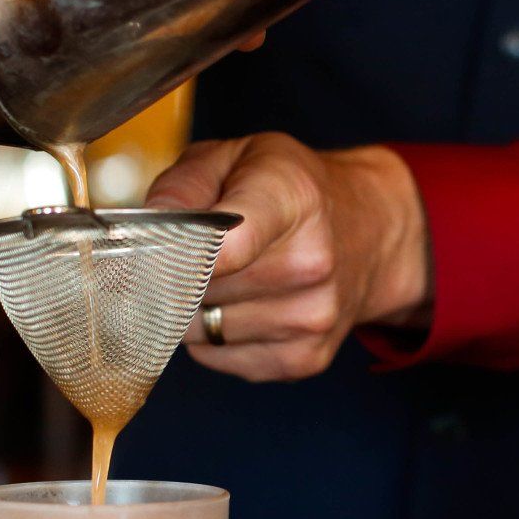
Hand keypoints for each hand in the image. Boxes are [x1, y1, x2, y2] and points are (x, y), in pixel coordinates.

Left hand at [145, 134, 432, 381]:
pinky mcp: (304, 359)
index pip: (227, 246)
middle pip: (197, 289)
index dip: (181, 255)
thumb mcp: (242, 158)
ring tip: (229, 277)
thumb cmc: (293, 193)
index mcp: (293, 198)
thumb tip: (147, 225)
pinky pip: (216, 357)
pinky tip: (243, 306)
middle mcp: (311, 262)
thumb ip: (187, 184)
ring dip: (195, 307)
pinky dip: (213, 337)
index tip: (160, 252)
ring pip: (199, 328)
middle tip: (198, 250)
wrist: (372, 232)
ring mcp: (312, 317)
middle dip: (178, 273)